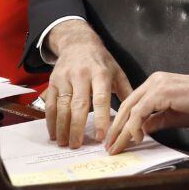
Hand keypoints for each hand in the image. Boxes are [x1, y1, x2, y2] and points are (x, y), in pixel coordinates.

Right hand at [45, 20, 132, 147]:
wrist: (78, 43)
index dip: (101, 118)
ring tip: (65, 143)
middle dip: (77, 127)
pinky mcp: (53, 81)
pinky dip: (51, 120)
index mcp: (100, 74)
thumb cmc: (101, 61)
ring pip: (62, 106)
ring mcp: (65, 78)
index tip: (101, 136)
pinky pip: (51, 103)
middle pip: (78, 104)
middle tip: (78, 146)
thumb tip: (137, 114)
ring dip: (62, 127)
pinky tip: (54, 133)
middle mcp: (81, 75)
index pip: (100, 98)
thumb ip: (126, 92)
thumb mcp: (117, 71)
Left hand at [105, 72, 188, 154]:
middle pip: (126, 106)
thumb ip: (156, 120)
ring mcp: (156, 84)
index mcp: (155, 84)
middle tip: (110, 146)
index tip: (116, 139)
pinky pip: (141, 112)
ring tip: (117, 146)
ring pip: (131, 109)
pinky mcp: (161, 92)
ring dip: (122, 130)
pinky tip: (136, 138)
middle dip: (116, 128)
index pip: (132, 104)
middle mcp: (153, 81)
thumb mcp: (174, 115)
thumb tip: (142, 130)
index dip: (121, 122)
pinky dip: (135, 126)